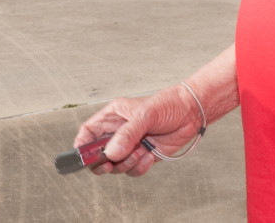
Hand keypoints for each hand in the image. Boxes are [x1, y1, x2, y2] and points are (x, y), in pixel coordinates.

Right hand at [73, 83, 202, 176]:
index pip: (89, 132)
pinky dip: (139, 167)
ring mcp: (130, 145)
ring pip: (115, 165)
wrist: (191, 114)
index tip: (84, 157)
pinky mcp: (142, 156)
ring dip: (125, 164)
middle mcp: (119, 132)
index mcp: (113, 116)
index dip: (82, 145)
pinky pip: (132, 170)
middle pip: (98, 153)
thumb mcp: (145, 115)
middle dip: (103, 162)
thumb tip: (111, 153)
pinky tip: (150, 156)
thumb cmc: (168, 105)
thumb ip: (128, 134)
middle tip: (110, 163)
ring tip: (140, 153)